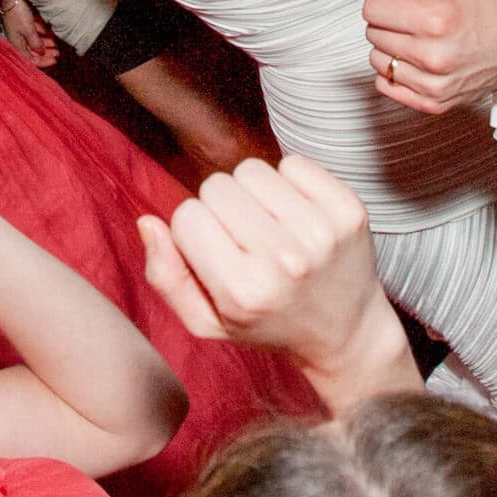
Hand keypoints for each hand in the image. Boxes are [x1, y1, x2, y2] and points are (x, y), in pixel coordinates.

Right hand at [0, 0, 58, 67]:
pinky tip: (50, 32)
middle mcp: (18, 38)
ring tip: (56, 44)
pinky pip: (35, 31)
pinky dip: (42, 33)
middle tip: (58, 53)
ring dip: (46, 43)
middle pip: (33, 51)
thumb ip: (35, 43)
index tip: (55, 60)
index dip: (43, 61)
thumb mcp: (28, 30)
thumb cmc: (17, 13)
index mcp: (16, 44)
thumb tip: (41, 53)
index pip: (30, 59)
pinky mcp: (24, 21)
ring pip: (35, 41)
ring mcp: (21, 30)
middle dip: (46, 53)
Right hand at [138, 156, 412, 411]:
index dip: (193, 232)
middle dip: (221, 208)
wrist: (346, 333)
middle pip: (216, 186)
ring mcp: (321, 232)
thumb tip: (147, 222)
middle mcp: (284, 260)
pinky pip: (294, 163)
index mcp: (243, 291)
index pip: (186, 217)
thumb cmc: (269, 324)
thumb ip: (166, 277)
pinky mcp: (349, 210)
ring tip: (269, 226)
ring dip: (253, 192)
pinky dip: (289, 182)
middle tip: (244, 241)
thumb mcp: (208, 322)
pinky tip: (297, 215)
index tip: (215, 253)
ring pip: (252, 169)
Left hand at [336, 0, 496, 117]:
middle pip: (372, 33)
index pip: (371, 8)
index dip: (386, 0)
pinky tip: (417, 61)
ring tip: (420, 39)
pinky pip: (385, 86)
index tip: (407, 1)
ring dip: (390, 47)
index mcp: (436, 18)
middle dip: (389, 22)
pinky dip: (394, 72)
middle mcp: (434, 55)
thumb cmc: (476, 7)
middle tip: (419, 20)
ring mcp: (434, 84)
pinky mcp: (433, 104)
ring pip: (375, 60)